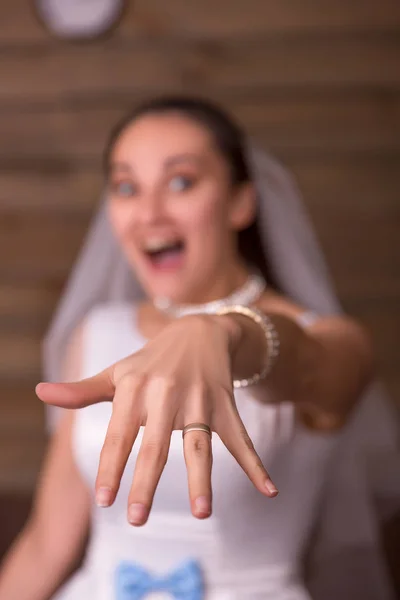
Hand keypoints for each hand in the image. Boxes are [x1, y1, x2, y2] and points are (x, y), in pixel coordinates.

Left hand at [36, 315, 277, 525]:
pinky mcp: (225, 405)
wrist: (200, 329)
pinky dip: (256, 465)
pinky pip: (240, 438)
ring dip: (201, 480)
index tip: (104, 500)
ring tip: (201, 513)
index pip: (119, 434)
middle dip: (146, 481)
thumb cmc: (151, 360)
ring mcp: (199, 400)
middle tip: (137, 518)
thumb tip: (42, 394)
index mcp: (135, 388)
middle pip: (155, 444)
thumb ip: (83, 390)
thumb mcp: (117, 371)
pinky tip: (269, 490)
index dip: (110, 466)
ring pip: (199, 445)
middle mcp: (166, 394)